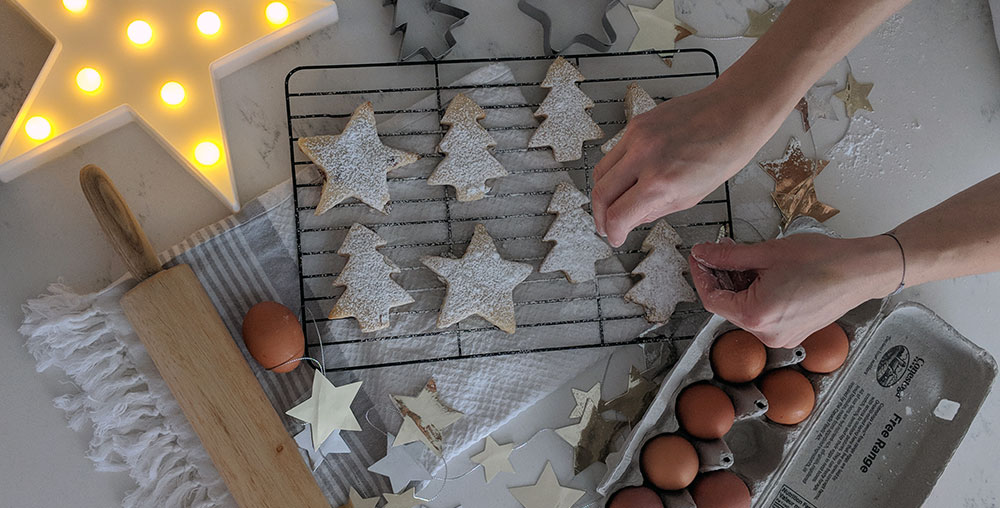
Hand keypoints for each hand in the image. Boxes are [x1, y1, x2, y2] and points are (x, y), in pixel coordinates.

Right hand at [591, 83, 773, 246]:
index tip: (615, 237)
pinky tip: (625, 177)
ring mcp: (637, 137)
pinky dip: (615, 169)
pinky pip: (614, 152)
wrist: (734, 111)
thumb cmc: (725, 151)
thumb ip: (656, 210)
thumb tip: (632, 219)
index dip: (612, 232)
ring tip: (612, 202)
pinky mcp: (637, 123)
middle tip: (605, 225)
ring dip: (603, 192)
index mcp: (661, 183)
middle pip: (600, 194)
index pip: (618, 215)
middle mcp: (644, 158)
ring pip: (601, 171)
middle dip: (600, 216)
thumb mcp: (693, 196)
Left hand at [687, 234, 902, 347]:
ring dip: (739, 285)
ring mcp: (782, 337)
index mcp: (757, 317)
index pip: (712, 300)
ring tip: (745, 258)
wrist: (861, 271)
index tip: (699, 257)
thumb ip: (728, 256)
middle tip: (720, 251)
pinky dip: (756, 294)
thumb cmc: (821, 261)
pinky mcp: (793, 332)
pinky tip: (761, 273)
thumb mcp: (766, 253)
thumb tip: (703, 254)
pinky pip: (764, 314)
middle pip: (729, 305)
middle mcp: (767, 335)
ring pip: (746, 310)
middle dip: (721, 277)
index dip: (701, 276)